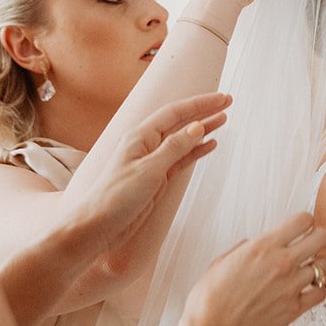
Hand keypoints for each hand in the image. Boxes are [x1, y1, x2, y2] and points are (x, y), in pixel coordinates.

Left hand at [68, 92, 231, 269]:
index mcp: (140, 136)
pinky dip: (196, 151)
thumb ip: (174, 148)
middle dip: (204, 111)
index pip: (175, 112)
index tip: (222, 98)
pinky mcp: (157, 178)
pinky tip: (210, 145)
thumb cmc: (115, 197)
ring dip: (203, 130)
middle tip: (228, 103)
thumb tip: (196, 127)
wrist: (98, 226)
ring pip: (183, 140)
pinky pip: (181, 159)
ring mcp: (152, 162)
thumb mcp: (148, 170)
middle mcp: (147, 145)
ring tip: (223, 120)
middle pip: (180, 122)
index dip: (200, 104)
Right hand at [186, 212, 325, 325]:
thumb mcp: (223, 262)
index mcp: (263, 246)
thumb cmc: (210, 299)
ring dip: (318, 266)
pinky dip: (318, 290)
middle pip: (322, 238)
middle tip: (312, 245)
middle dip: (319, 238)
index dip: (305, 222)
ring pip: (324, 266)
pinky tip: (308, 291)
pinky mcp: (295, 308)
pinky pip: (321, 293)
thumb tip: (255, 245)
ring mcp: (291, 286)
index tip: (302, 228)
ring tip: (308, 270)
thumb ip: (245, 249)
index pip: (303, 220)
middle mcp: (282, 262)